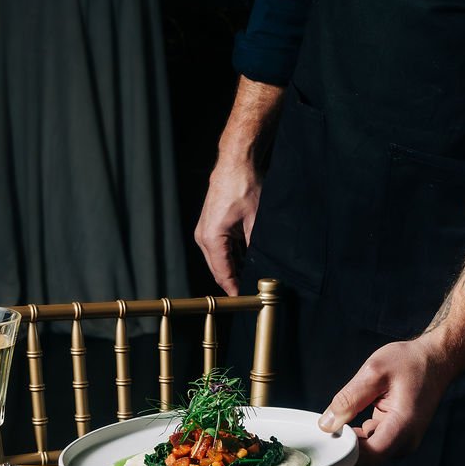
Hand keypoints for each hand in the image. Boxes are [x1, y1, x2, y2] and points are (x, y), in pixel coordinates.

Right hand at [194, 159, 261, 295]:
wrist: (236, 163)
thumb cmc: (244, 186)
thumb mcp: (256, 220)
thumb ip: (255, 247)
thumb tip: (261, 268)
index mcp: (211, 238)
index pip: (223, 273)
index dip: (235, 290)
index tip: (246, 302)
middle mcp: (203, 237)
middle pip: (219, 269)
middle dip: (234, 283)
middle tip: (253, 295)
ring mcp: (205, 231)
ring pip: (219, 260)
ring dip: (233, 270)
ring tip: (252, 280)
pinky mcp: (210, 226)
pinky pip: (220, 249)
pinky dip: (232, 258)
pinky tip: (247, 262)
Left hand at [318, 336, 445, 465]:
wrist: (436, 360)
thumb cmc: (410, 362)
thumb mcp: (374, 371)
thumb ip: (349, 398)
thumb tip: (327, 424)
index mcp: (402, 427)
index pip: (368, 458)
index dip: (342, 460)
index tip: (322, 452)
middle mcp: (405, 442)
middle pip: (366, 459)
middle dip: (342, 451)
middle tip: (319, 437)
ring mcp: (402, 442)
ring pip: (368, 453)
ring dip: (349, 443)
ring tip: (330, 427)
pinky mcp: (398, 437)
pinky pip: (373, 444)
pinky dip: (358, 437)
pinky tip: (346, 424)